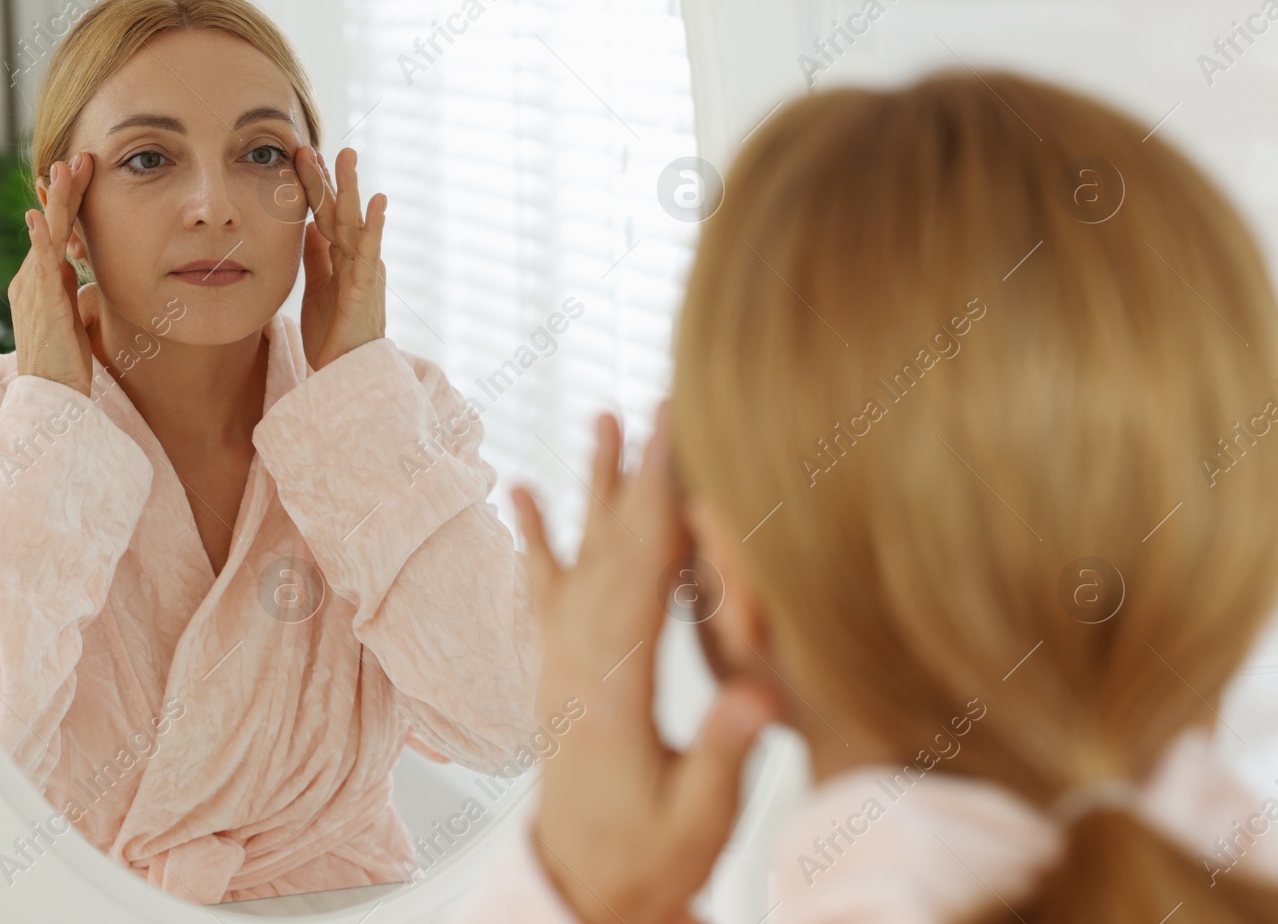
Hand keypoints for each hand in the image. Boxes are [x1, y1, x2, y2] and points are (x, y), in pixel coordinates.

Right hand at [12, 153, 97, 398]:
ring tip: (64, 170)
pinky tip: (38, 220)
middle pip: (50, 226)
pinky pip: (40, 268)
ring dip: (56, 203)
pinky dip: (39, 242)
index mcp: (40, 280)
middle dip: (64, 191)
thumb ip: (69, 288)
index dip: (68, 202)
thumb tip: (77, 267)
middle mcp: (31, 280)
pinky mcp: (41, 306)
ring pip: (46, 238)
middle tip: (78, 158)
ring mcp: (33, 290)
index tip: (81, 172)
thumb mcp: (70, 314)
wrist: (50, 396)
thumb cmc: (63, 360)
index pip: (56, 232)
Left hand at [296, 145, 386, 370]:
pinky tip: (377, 202)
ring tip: (347, 158)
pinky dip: (373, 228)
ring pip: (354, 224)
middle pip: (340, 211)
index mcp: (341, 256)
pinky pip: (369, 254)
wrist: (345, 370)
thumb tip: (310, 225)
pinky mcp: (365, 289)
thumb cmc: (334, 331)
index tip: (303, 155)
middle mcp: (355, 258)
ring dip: (351, 189)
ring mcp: (363, 271)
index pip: (325, 213)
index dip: (316, 185)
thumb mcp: (317, 287)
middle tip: (320, 145)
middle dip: (330, 178)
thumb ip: (317, 256)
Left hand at [511, 403, 776, 923]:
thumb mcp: (698, 821)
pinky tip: (522, 495)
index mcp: (615, 688)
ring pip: (578, 554)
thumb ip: (721, 754)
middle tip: (664, 401)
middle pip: (613, 544)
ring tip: (602, 419)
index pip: (643, 574)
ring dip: (593, 486)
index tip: (685, 440)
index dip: (667, 502)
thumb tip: (755, 692)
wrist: (582, 888)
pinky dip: (532, 540)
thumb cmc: (648, 860)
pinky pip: (541, 592)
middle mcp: (578, 661)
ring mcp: (561, 662)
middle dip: (643, 469)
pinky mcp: (555, 670)